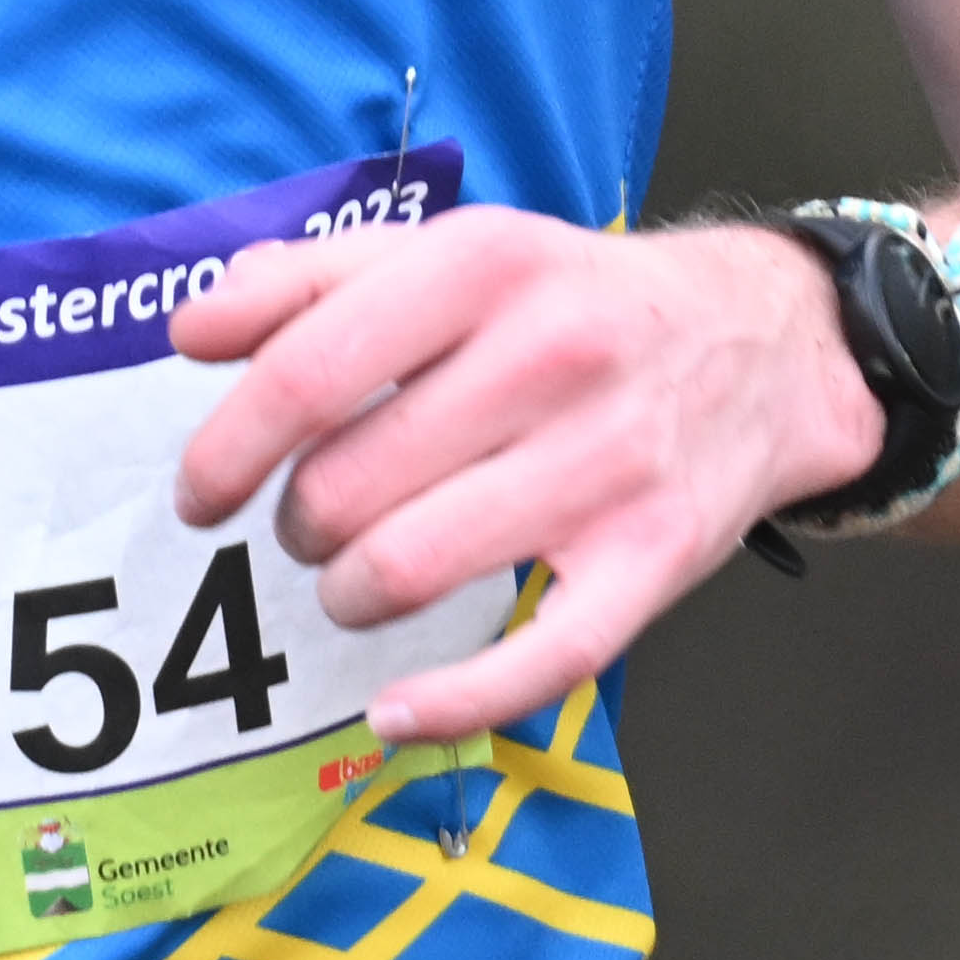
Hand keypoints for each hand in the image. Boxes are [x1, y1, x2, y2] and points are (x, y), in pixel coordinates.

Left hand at [167, 210, 878, 745]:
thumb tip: (191, 326)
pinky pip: (536, 661)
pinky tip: (392, 711)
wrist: (768, 343)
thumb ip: (314, 278)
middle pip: (345, 488)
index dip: (227, 448)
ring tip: (356, 579)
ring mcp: (607, 464)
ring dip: (347, 597)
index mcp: (485, 265)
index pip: (309, 371)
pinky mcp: (652, 558)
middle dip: (296, 527)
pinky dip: (444, 704)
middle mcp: (549, 356)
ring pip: (408, 571)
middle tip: (312, 524)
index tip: (202, 492)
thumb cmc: (575, 301)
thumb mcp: (457, 249)